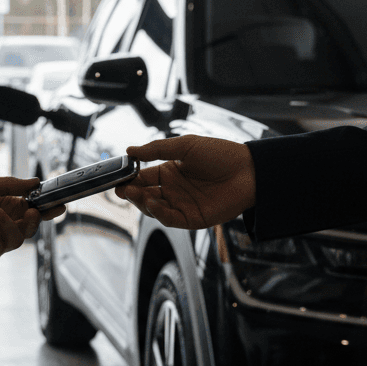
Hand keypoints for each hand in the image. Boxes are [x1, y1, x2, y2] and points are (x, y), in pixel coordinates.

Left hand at [0, 174, 64, 266]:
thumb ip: (7, 185)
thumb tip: (35, 181)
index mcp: (6, 205)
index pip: (34, 208)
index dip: (49, 207)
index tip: (60, 204)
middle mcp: (4, 224)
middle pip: (31, 226)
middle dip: (35, 219)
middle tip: (31, 210)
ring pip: (18, 239)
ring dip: (10, 226)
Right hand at [114, 135, 256, 228]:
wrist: (249, 171)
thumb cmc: (221, 154)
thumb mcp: (186, 146)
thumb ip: (157, 149)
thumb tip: (130, 150)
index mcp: (169, 171)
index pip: (142, 177)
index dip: (129, 178)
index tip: (117, 177)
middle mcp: (173, 190)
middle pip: (144, 195)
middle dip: (131, 193)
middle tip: (122, 189)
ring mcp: (182, 205)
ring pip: (153, 208)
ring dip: (142, 203)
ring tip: (135, 194)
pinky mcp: (192, 219)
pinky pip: (170, 219)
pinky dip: (159, 213)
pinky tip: (154, 203)